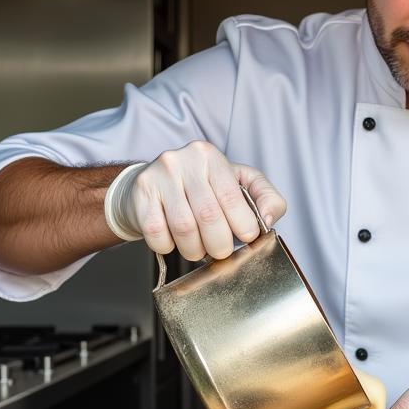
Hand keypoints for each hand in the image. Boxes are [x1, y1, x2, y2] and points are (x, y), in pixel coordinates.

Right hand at [112, 141, 286, 259]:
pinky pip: (157, 233)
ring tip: (197, 249)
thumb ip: (264, 197)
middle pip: (208, 216)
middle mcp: (184, 160)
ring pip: (184, 228)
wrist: (149, 187)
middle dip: (219, 245)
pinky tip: (172, 241)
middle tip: (221, 252)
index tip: (245, 238)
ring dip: (194, 250)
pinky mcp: (141, 194)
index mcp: (210, 156)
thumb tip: (268, 220)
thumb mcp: (237, 184)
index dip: (243, 225)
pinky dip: (168, 246)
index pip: (232, 197)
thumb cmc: (200, 189)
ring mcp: (159, 175)